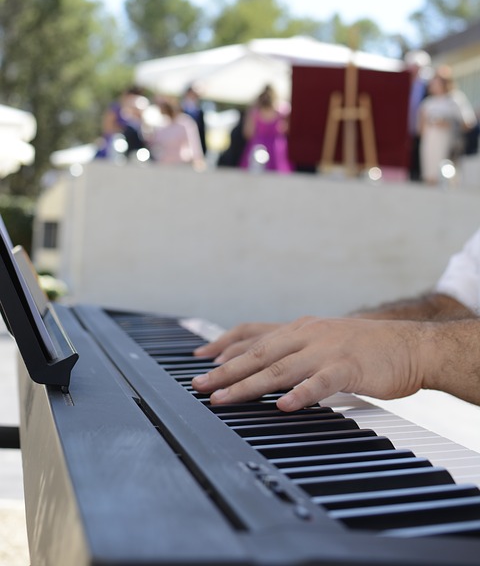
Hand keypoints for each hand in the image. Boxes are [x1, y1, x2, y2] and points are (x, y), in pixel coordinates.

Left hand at [192, 316, 424, 411]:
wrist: (410, 346)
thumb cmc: (367, 347)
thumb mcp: (324, 338)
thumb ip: (296, 348)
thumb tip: (266, 361)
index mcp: (301, 328)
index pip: (254, 334)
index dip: (225, 345)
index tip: (201, 358)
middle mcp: (308, 335)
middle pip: (258, 353)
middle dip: (225, 371)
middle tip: (199, 385)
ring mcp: (327, 350)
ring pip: (280, 368)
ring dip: (248, 385)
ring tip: (224, 399)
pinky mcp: (348, 368)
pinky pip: (320, 382)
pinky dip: (301, 394)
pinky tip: (284, 406)